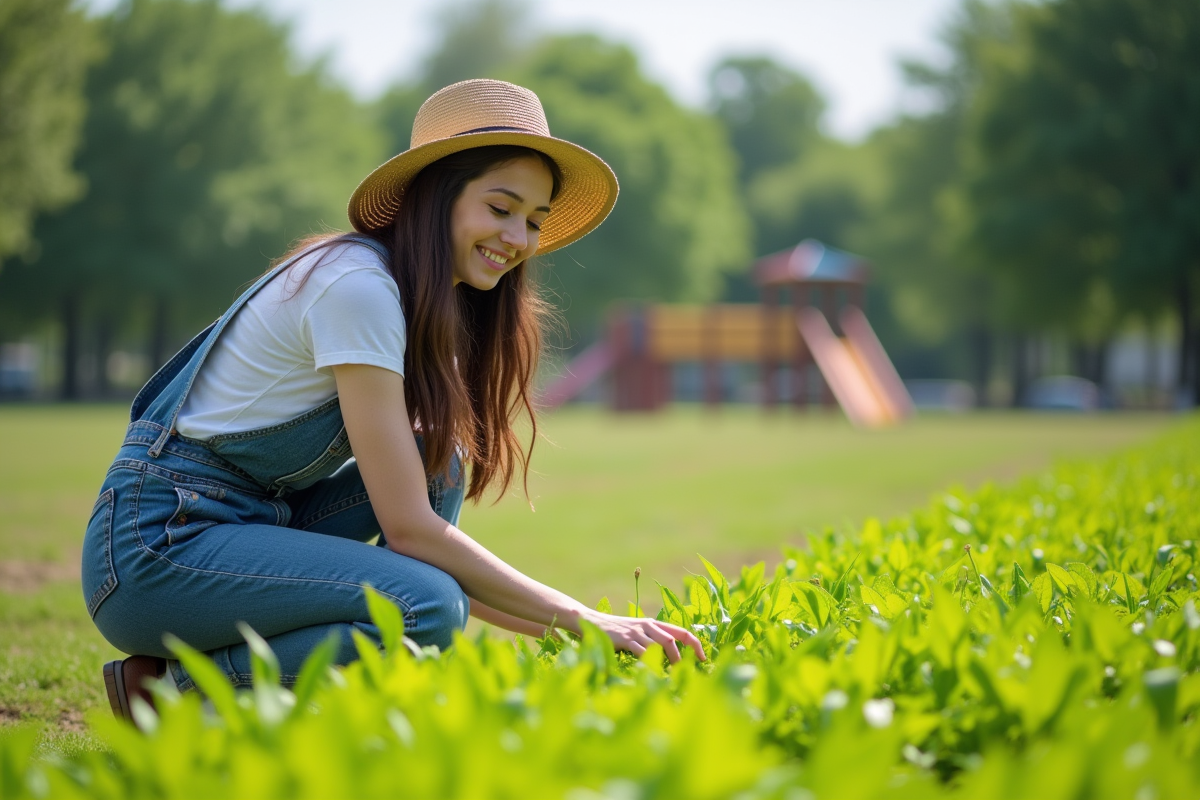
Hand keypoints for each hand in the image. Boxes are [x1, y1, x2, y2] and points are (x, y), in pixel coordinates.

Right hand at [581, 611, 705, 663]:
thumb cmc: (615, 631)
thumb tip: (669, 657)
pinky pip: (643, 651)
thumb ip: (651, 639)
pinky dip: (651, 663)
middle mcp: (648, 625)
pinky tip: (654, 674)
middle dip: (684, 657)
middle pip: (673, 639)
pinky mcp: (625, 639)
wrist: (591, 621)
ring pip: (661, 644)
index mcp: (654, 624)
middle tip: (689, 672)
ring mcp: (637, 631)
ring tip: (675, 676)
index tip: (702, 659)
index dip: (694, 644)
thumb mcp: (637, 631)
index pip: (681, 631)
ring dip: (671, 661)